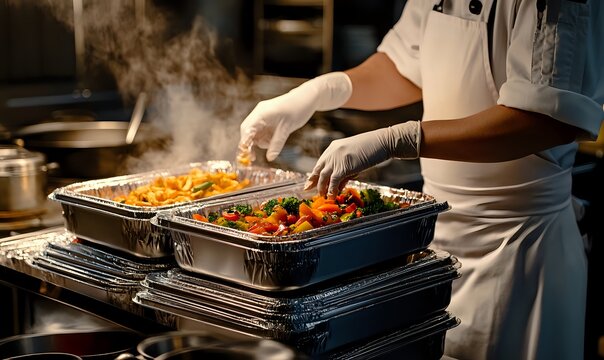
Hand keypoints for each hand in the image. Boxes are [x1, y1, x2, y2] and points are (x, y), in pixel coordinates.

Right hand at [238, 72, 351, 161]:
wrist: (306, 99)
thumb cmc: (297, 109)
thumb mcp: (287, 129)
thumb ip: (277, 144)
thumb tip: (269, 158)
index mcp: (261, 113)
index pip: (246, 130)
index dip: (244, 143)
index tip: (246, 156)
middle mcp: (259, 114)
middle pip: (247, 132)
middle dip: (250, 144)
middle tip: (254, 158)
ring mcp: (263, 116)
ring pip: (255, 133)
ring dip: (260, 141)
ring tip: (273, 142)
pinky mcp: (267, 119)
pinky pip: (262, 131)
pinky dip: (266, 138)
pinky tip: (275, 138)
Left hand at [305, 121, 421, 195]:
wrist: (382, 142)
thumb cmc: (372, 149)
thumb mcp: (354, 158)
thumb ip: (345, 172)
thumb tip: (338, 186)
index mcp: (333, 148)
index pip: (320, 163)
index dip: (315, 174)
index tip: (310, 182)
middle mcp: (331, 153)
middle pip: (318, 169)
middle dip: (313, 181)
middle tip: (308, 190)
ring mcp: (336, 160)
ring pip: (323, 177)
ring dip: (322, 188)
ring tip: (323, 196)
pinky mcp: (343, 167)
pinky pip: (333, 182)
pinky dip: (332, 190)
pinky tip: (332, 196)